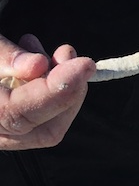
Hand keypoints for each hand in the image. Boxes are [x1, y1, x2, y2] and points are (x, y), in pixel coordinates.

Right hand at [0, 34, 95, 149]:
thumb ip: (3, 56)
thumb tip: (38, 66)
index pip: (19, 113)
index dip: (56, 90)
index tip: (83, 64)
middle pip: (43, 129)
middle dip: (67, 91)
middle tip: (67, 53)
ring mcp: (2, 137)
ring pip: (47, 128)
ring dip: (61, 89)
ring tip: (44, 48)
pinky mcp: (11, 132)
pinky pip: (41, 122)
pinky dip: (51, 93)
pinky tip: (38, 61)